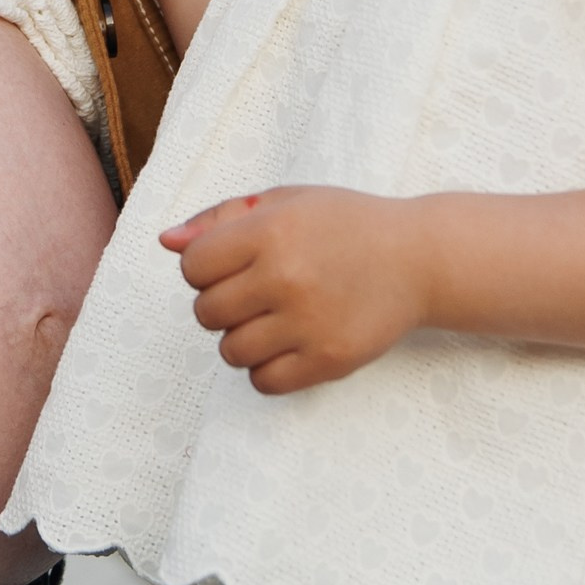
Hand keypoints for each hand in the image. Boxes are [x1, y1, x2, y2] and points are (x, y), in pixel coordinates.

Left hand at [162, 186, 421, 394]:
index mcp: (271, 232)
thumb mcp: (286, 202)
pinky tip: (288, 344)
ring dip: (243, 338)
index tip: (233, 263)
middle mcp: (286, 278)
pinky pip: (263, 382)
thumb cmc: (346, 225)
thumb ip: (222, 218)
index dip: (205, 267)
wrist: (419, 259)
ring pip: (230, 352)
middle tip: (257, 292)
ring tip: (274, 318)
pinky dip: (267, 368)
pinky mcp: (329, 360)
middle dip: (223, 304)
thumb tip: (166, 241)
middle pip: (206, 313)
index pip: (192, 266)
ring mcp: (308, 323)